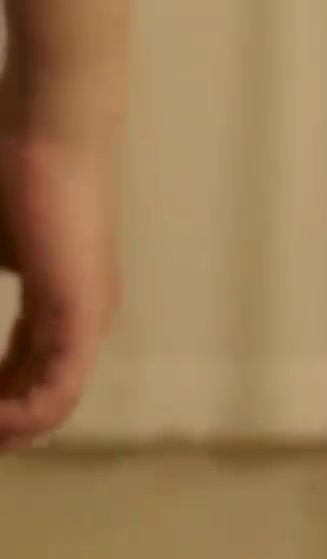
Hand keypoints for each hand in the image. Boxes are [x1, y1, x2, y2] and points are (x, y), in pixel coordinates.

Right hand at [0, 123, 120, 447]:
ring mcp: (85, 318)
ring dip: (4, 427)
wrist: (48, 131)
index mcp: (53, 304)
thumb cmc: (5, 175)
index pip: (18, 373)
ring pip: (46, 404)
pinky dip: (22, 416)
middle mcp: (77, 318)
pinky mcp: (84, 313)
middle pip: (33, 397)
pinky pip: (58, 390)